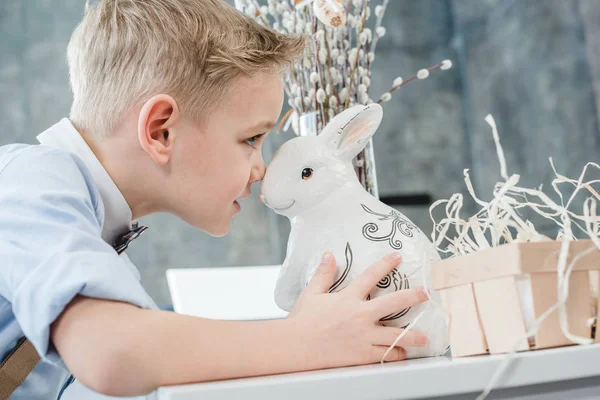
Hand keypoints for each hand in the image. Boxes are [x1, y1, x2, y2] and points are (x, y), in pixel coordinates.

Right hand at [287, 252, 429, 369]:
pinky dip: (395, 354)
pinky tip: (402, 354)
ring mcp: (363, 336)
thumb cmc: (302, 321)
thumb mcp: (312, 293)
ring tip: (425, 337)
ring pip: (396, 335)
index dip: (386, 264)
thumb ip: (324, 274)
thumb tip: (329, 254)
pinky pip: (385, 355)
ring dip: (413, 335)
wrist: (296, 346)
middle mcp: (360, 316)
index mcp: (348, 298)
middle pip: (394, 303)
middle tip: (426, 294)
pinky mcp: (362, 354)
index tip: (398, 256)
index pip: (371, 276)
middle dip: (413, 296)